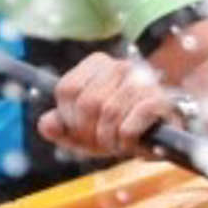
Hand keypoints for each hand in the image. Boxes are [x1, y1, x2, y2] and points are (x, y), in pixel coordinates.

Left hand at [40, 52, 187, 158]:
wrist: (162, 135)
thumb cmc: (116, 127)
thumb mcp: (82, 129)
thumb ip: (59, 126)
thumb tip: (46, 124)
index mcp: (97, 63)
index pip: (67, 89)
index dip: (68, 118)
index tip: (78, 131)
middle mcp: (120, 66)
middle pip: (87, 103)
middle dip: (88, 131)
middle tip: (98, 142)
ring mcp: (142, 81)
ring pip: (108, 113)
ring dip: (108, 139)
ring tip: (114, 144)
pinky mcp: (159, 100)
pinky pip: (129, 126)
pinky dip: (124, 142)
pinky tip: (129, 144)